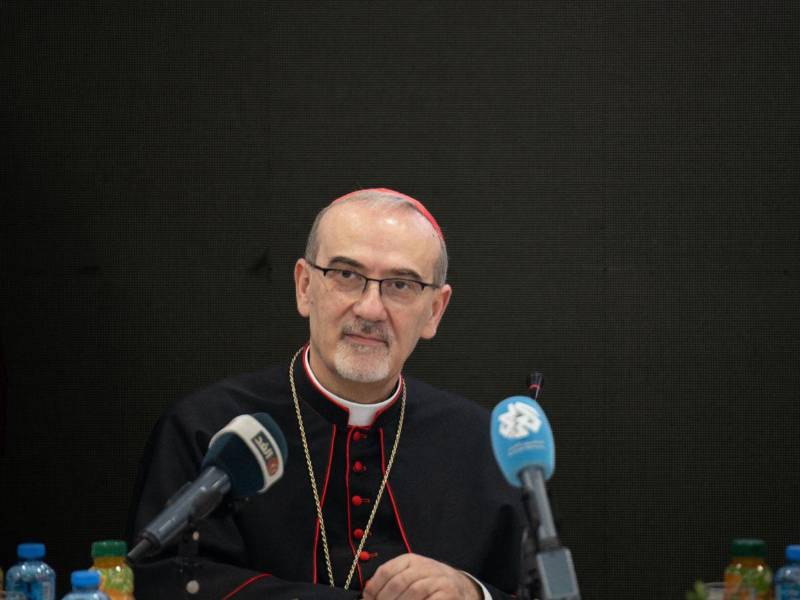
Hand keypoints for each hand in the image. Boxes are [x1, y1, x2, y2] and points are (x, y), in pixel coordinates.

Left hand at [362, 553, 480, 599]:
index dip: (374, 588)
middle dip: (385, 599)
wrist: (461, 588)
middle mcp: (425, 566)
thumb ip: (391, 582)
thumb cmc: (429, 585)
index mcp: (411, 560)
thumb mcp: (411, 576)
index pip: (387, 570)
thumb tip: (367, 597)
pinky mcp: (449, 594)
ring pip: (414, 591)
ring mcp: (439, 580)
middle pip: (399, 581)